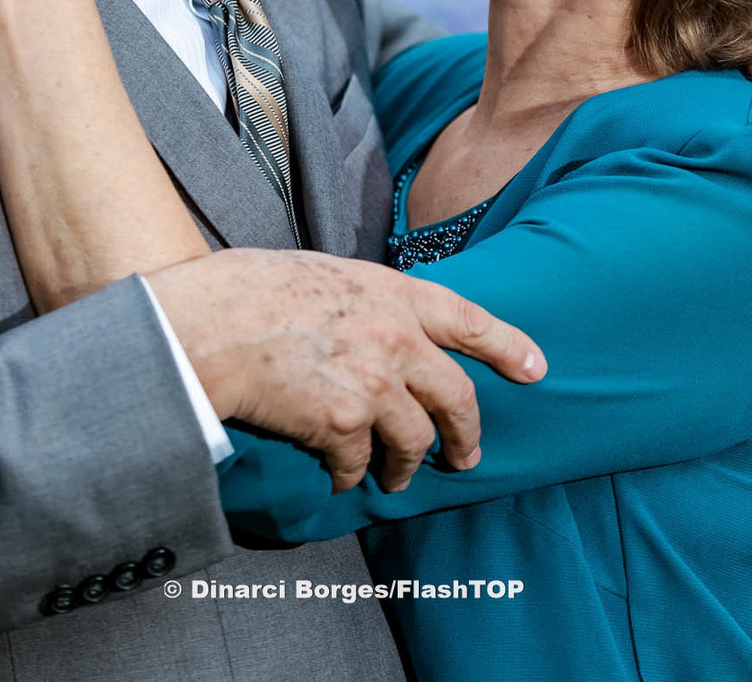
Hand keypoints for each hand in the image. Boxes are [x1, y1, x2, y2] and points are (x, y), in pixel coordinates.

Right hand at [148, 247, 545, 494]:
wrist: (215, 324)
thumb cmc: (256, 289)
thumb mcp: (329, 273)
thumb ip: (368, 302)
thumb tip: (379, 327)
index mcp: (394, 293)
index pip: (470, 319)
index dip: (508, 345)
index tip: (535, 368)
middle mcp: (396, 339)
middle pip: (456, 397)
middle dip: (466, 434)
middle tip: (467, 456)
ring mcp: (374, 385)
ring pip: (416, 442)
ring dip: (407, 466)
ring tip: (396, 477)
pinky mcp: (345, 427)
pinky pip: (361, 465)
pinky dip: (353, 476)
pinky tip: (341, 477)